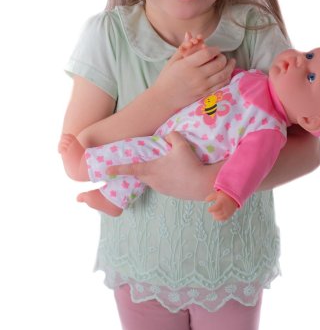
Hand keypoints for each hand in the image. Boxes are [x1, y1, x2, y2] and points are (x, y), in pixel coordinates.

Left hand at [106, 132, 222, 200]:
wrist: (201, 184)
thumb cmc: (189, 164)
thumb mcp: (181, 145)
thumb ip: (173, 136)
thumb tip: (168, 136)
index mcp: (152, 169)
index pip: (131, 168)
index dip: (118, 169)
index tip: (107, 170)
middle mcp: (154, 180)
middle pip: (141, 174)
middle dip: (138, 170)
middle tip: (137, 164)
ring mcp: (162, 189)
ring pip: (151, 180)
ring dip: (152, 174)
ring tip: (163, 166)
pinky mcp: (171, 194)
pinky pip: (161, 185)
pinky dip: (163, 179)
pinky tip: (174, 174)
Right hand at [154, 44, 235, 111]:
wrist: (164, 99)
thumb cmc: (167, 78)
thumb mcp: (173, 61)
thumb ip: (184, 47)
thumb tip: (190, 34)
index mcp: (188, 65)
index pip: (208, 53)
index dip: (215, 49)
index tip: (215, 49)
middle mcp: (197, 75)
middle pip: (219, 63)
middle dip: (222, 57)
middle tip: (221, 56)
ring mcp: (203, 86)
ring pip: (224, 74)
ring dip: (229, 66)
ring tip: (231, 62)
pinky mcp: (205, 94)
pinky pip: (221, 85)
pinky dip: (227, 77)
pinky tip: (227, 73)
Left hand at [206, 191, 238, 220]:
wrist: (234, 197)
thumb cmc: (224, 195)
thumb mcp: (217, 194)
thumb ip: (211, 197)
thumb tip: (205, 200)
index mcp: (221, 202)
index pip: (216, 207)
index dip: (211, 209)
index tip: (208, 209)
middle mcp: (225, 208)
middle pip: (218, 213)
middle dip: (214, 212)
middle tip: (212, 211)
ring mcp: (228, 212)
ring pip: (221, 217)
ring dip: (216, 216)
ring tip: (214, 214)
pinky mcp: (230, 214)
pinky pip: (225, 219)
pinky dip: (220, 219)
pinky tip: (218, 217)